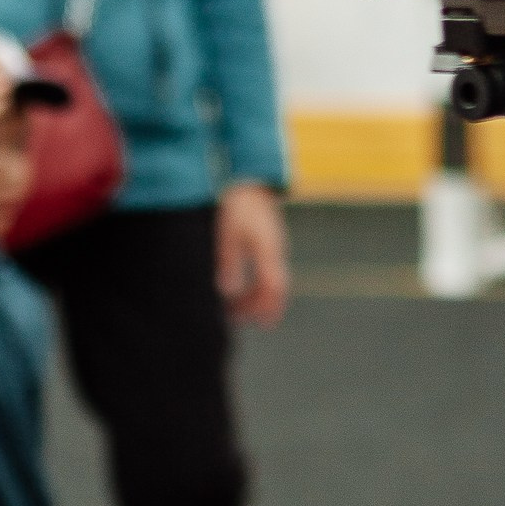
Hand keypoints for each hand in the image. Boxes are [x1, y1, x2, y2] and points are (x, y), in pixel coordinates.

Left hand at [215, 182, 288, 325]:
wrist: (248, 181)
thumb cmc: (236, 205)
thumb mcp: (228, 233)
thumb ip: (229, 261)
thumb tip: (230, 292)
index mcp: (268, 250)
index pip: (273, 287)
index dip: (268, 308)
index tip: (262, 324)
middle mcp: (275, 250)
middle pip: (275, 287)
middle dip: (261, 307)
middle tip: (245, 322)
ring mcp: (273, 245)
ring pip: (271, 279)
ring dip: (256, 297)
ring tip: (237, 311)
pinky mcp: (268, 242)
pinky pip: (267, 270)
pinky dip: (256, 285)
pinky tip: (241, 291)